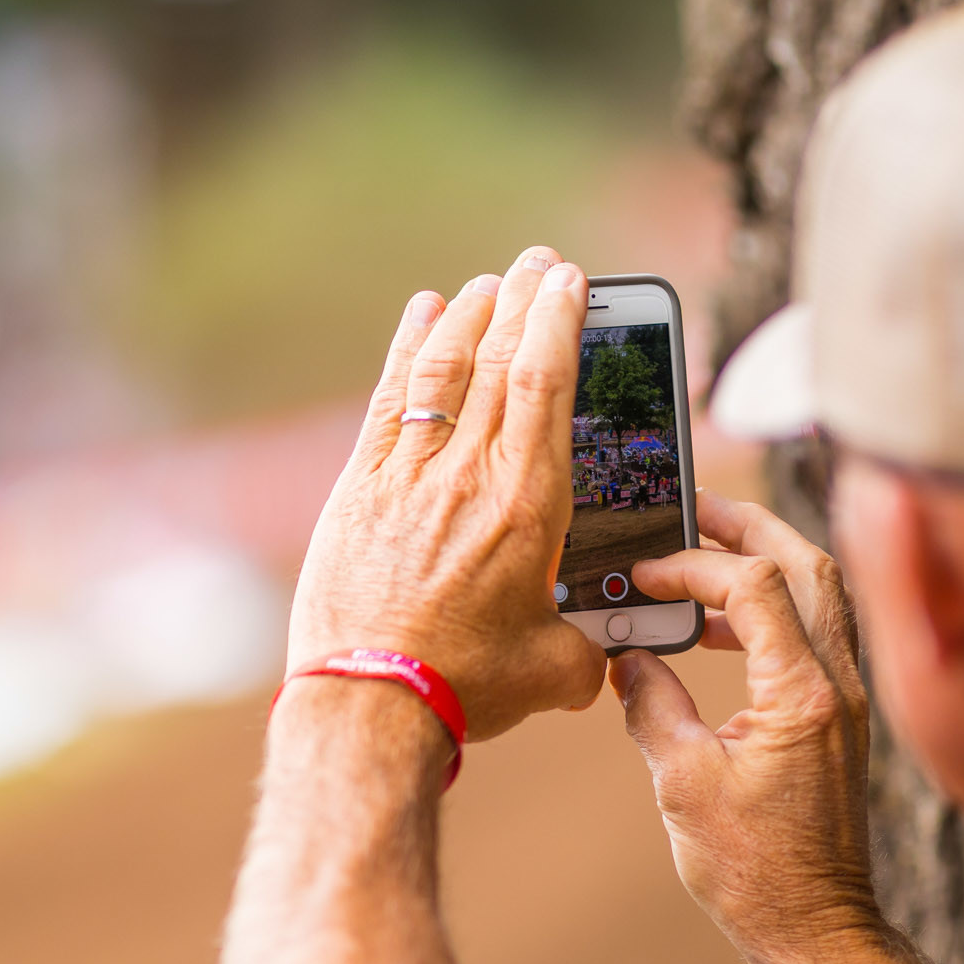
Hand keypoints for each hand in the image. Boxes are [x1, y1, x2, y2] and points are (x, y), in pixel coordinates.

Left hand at [289, 247, 607, 744]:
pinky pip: (388, 401)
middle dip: (523, 299)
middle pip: (500, 361)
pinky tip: (421, 318)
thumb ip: (590, 642)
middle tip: (540, 262)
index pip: (549, 384)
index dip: (560, 320)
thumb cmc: (467, 687)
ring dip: (468, 316)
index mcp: (530, 506)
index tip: (571, 281)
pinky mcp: (360, 489)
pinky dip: (406, 352)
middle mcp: (469, 475)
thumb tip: (604, 645)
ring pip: (442, 370)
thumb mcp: (556, 667)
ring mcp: (408, 475)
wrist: (372, 701)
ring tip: (487, 283)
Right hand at [610, 491, 947, 963]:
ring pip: (818, 594)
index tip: (643, 576)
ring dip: (760, 564)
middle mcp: (838, 685)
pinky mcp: (838, 719)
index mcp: (802, 694)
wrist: (815, 930)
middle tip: (690, 508)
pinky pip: (810, 636)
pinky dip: (766, 612)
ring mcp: (846, 700)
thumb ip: (650, 706)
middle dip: (748, 526)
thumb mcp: (682, 783)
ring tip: (695, 561)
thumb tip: (625, 658)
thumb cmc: (754, 872)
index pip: (755, 585)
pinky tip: (709, 633)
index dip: (693, 565)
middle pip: (808, 563)